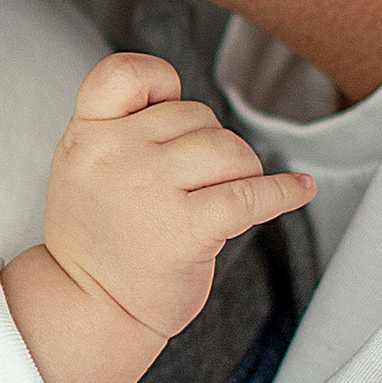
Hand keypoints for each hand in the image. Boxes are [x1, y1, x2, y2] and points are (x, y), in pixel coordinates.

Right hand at [44, 50, 312, 341]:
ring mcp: (153, 190)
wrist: (88, 309)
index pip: (124, 73)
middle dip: (211, 143)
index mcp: (88, 134)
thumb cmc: (95, 240)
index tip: (170, 103)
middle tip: (201, 181)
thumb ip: (118, 130)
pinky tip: (298, 190)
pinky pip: (251, 195)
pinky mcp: (188, 229)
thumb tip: (177, 104)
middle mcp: (118, 155)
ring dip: (243, 168)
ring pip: (229, 149)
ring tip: (232, 192)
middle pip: (196, 115)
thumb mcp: (82, 167)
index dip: (158, 80)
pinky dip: (283, 192)